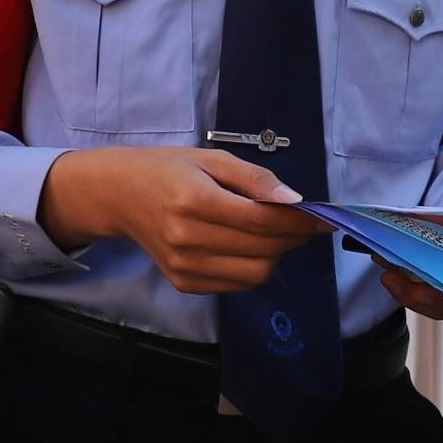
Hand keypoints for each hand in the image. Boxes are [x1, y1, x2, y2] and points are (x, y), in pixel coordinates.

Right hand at [40, 145, 323, 292]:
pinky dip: (253, 267)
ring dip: (276, 255)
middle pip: (264, 251)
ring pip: (256, 274)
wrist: (120, 195)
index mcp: (194, 201)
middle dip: (293, 238)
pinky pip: (237, 284)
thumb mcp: (211, 159)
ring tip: (273, 232)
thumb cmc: (168, 169)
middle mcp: (187, 240)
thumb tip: (295, 201)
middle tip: (302, 222)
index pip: (263, 221)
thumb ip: (255, 179)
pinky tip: (247, 245)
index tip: (323, 216)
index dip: (300, 221)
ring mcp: (184, 267)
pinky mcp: (184, 283)